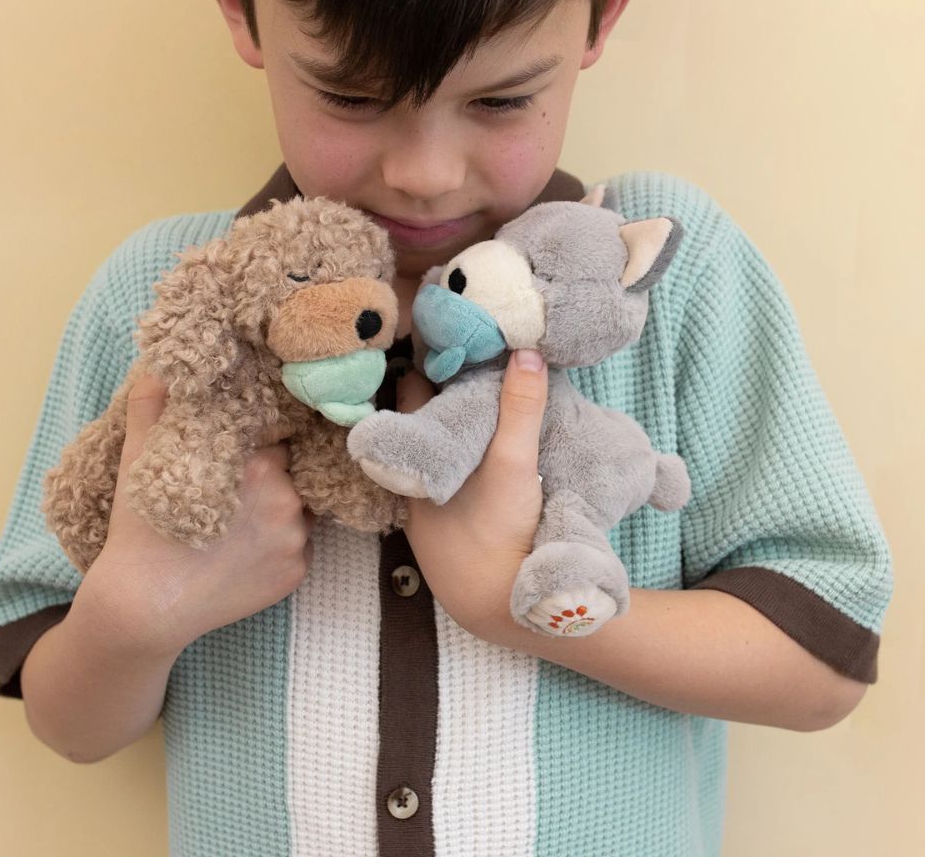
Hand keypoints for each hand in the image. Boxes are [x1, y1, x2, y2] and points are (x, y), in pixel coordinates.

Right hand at [75, 375, 314, 656]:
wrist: (143, 608)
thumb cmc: (140, 529)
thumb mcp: (140, 457)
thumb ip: (152, 405)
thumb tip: (159, 366)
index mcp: (260, 464)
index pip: (276, 438)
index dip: (258, 442)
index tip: (242, 451)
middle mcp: (288, 499)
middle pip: (290, 473)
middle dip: (269, 477)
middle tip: (236, 490)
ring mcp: (296, 540)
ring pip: (297, 510)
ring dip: (277, 510)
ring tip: (239, 522)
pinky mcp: (296, 574)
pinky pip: (296, 548)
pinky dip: (277, 547)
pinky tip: (244, 553)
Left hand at [396, 349, 548, 639]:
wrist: (496, 605)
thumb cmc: (497, 532)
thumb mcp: (513, 465)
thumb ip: (520, 409)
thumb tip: (527, 351)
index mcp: (418, 452)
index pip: (412, 388)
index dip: (430, 360)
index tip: (451, 334)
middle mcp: (412, 472)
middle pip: (422, 414)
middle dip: (442, 388)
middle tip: (474, 355)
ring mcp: (423, 500)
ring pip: (433, 445)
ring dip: (452, 422)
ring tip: (480, 391)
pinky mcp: (440, 523)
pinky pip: (443, 473)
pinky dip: (459, 454)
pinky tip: (482, 448)